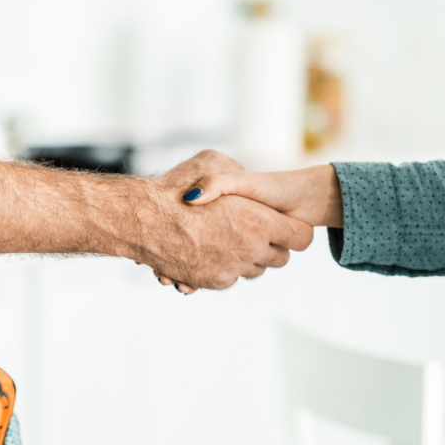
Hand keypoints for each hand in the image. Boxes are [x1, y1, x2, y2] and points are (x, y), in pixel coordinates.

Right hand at [135, 150, 313, 291]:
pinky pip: (230, 279)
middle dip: (271, 247)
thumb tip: (243, 177)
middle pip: (280, 259)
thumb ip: (235, 171)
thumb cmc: (175, 189)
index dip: (294, 231)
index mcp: (259, 221)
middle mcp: (250, 249)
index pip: (301, 237)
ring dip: (247, 258)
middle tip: (255, 232)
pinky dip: (224, 267)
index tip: (284, 225)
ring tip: (229, 240)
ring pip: (255, 271)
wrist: (143, 221)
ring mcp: (232, 269)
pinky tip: (210, 250)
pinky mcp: (213, 282)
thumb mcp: (212, 162)